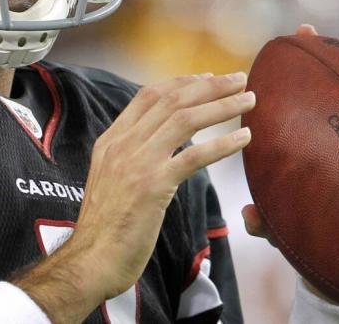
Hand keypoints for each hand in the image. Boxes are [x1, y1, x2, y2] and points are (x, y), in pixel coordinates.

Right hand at [15, 72, 254, 321]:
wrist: (90, 260)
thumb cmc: (104, 230)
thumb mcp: (110, 181)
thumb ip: (129, 159)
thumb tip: (156, 149)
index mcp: (111, 141)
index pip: (148, 96)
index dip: (181, 82)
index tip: (207, 77)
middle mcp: (122, 145)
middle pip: (171, 101)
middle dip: (208, 86)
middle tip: (238, 79)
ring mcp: (136, 163)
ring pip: (184, 120)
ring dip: (221, 107)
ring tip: (248, 100)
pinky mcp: (152, 186)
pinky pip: (193, 156)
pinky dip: (222, 144)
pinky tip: (243, 139)